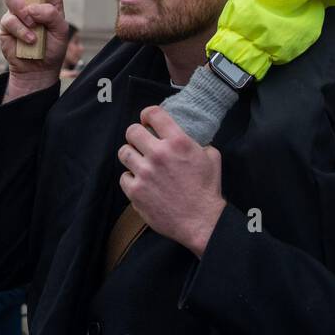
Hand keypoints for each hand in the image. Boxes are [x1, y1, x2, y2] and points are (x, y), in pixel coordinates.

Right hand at [0, 0, 69, 95]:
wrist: (36, 70)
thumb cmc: (52, 48)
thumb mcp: (60, 30)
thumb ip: (51, 15)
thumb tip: (34, 8)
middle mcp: (33, 0)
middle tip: (35, 9)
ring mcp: (18, 11)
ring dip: (24, 15)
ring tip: (32, 30)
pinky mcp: (6, 24)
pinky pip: (9, 19)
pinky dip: (20, 31)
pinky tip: (28, 40)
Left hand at [117, 104, 225, 256]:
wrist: (201, 221)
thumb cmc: (207, 190)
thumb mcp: (211, 157)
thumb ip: (197, 142)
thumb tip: (188, 137)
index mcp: (177, 142)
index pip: (153, 113)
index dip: (147, 114)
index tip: (147, 120)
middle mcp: (158, 154)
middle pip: (132, 131)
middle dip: (136, 135)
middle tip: (141, 142)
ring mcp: (144, 173)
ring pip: (124, 152)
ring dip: (131, 155)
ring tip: (139, 162)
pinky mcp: (135, 192)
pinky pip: (124, 177)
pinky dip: (131, 179)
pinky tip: (141, 182)